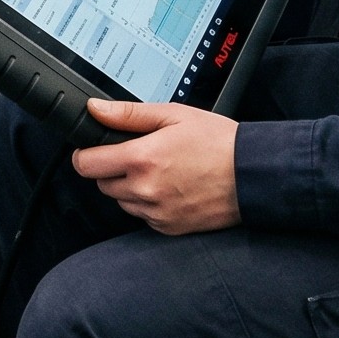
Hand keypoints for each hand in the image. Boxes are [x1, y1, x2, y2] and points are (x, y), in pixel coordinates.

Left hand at [71, 99, 239, 235]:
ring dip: (130, 187)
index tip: (94, 148)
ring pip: (121, 201)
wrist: (252, 175)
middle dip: (112, 168)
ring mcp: (156, 212)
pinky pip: (143, 216)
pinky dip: (148, 203)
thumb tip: (96, 109)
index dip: (86, 153)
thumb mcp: (174, 115)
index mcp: (142, 159)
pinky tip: (170, 187)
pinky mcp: (168, 228)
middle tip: (138, 154)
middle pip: (102, 183)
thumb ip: (129, 114)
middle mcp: (144, 190)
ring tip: (160, 170)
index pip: (86, 164)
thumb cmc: (219, 143)